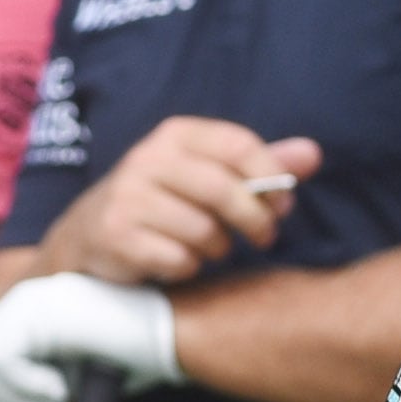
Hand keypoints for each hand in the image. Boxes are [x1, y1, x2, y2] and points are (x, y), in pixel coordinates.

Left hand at [0, 271, 181, 401]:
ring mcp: (35, 301)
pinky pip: (6, 361)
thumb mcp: (73, 370)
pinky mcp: (46, 311)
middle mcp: (26, 299)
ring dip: (17, 401)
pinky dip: (29, 390)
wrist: (172, 334)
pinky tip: (62, 395)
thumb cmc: (136, 357)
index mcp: (30, 309)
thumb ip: (32, 378)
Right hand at [37, 119, 318, 284]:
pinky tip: (179, 261)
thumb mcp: (208, 175)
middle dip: (254, 220)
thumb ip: (259, 165)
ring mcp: (127, 197)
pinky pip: (177, 259)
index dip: (271, 178)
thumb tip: (313, 154)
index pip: (239, 145)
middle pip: (224, 190)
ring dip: (218, 248)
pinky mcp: (115, 235)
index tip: (284, 205)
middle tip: (264, 237)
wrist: (87, 238)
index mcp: (176, 134)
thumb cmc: (162, 202)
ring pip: (203, 230)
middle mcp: (147, 158)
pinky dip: (188, 267)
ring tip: (211, 247)